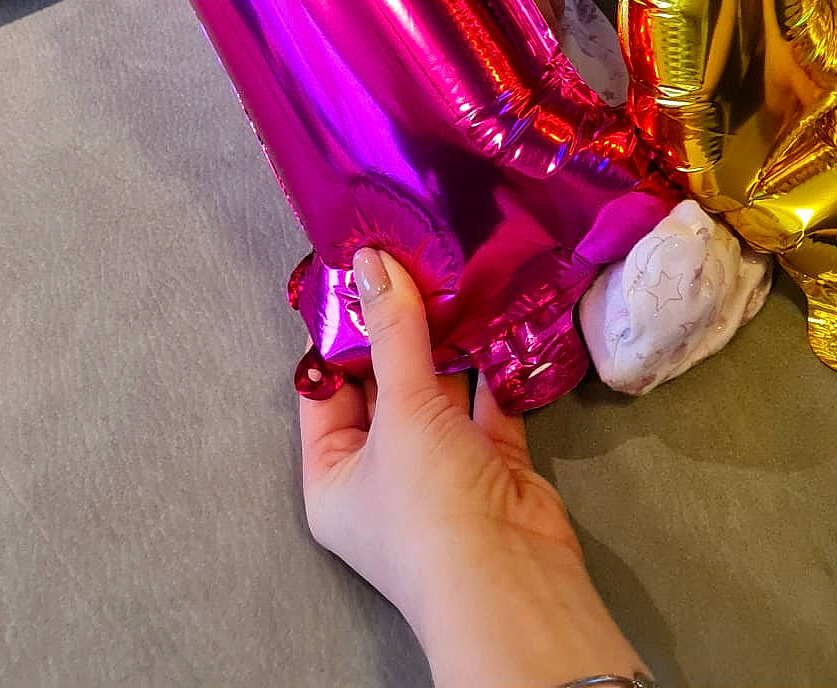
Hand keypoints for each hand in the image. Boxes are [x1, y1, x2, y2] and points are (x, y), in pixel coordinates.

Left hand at [299, 249, 642, 687]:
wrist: (512, 580)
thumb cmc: (428, 506)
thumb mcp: (401, 410)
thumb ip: (393, 330)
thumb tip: (371, 261)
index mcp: (334, 475)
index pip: (324, 388)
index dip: (337, 331)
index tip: (354, 268)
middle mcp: (382, 474)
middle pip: (383, 385)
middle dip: (397, 328)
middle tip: (409, 256)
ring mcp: (440, 470)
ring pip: (437, 391)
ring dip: (447, 342)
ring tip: (453, 273)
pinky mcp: (492, 465)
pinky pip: (487, 402)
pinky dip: (493, 365)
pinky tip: (498, 316)